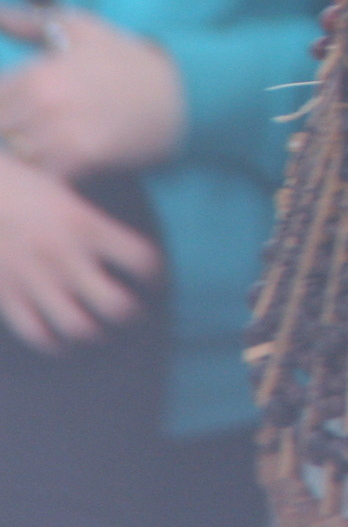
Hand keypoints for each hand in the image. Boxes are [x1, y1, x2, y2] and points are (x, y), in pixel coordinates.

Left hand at [0, 9, 183, 179]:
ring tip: (33, 142)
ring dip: (17, 152)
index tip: (13, 106)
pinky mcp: (79, 164)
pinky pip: (38, 175)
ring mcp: (60, 138)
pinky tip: (51, 161)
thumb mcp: (83, 29)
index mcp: (36, 75)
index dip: (0, 102)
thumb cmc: (127, 60)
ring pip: (12, 155)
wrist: (181, 95)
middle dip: (6, 127)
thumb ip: (31, 20)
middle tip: (23, 124)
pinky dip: (39, 171)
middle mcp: (43, 108)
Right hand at [0, 151, 158, 351]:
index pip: (141, 259)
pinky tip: (59, 338)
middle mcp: (66, 257)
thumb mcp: (67, 189)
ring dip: (94, 331)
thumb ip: (92, 218)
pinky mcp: (7, 295)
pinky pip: (36, 333)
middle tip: (132, 311)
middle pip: (116, 304)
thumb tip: (118, 237)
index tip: (153, 279)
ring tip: (98, 329)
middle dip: (131, 312)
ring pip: (78, 327)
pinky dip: (52, 341)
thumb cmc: (21, 185)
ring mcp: (36, 280)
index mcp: (87, 225)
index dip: (154, 273)